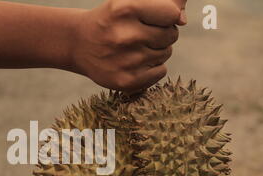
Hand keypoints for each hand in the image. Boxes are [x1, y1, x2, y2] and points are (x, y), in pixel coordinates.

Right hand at [72, 0, 186, 93]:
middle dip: (162, 33)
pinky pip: (161, 72)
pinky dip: (153, 67)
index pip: (172, 14)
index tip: (153, 18)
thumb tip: (183, 18)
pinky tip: (135, 63)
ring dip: (155, 50)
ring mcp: (127, 61)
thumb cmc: (111, 20)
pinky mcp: (127, 81)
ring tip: (134, 48)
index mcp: (125, 10)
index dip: (166, 16)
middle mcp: (125, 36)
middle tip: (140, 34)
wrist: (78, 45)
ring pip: (166, 53)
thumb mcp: (129, 2)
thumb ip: (161, 4)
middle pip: (171, 35)